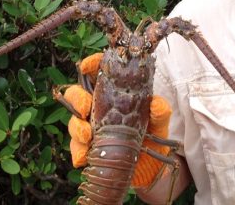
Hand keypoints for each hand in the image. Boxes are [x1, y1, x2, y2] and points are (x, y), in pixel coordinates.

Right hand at [64, 52, 172, 187]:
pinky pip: (76, 148)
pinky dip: (78, 152)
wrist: (151, 170)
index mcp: (115, 95)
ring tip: (87, 136)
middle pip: (78, 95)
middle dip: (77, 99)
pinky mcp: (88, 149)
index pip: (99, 73)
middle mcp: (100, 109)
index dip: (91, 65)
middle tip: (85, 110)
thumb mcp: (160, 125)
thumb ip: (160, 113)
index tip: (86, 67)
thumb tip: (157, 104)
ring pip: (74, 121)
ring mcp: (92, 128)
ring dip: (77, 128)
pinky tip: (83, 158)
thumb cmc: (154, 139)